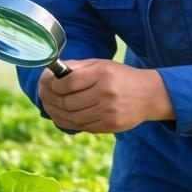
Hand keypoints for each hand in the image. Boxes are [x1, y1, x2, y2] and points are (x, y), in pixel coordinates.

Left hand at [38, 59, 173, 133]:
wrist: (150, 95)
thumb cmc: (121, 77)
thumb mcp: (102, 64)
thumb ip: (77, 67)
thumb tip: (52, 72)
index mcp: (103, 74)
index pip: (69, 82)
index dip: (52, 84)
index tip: (46, 82)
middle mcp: (105, 94)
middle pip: (67, 102)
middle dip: (49, 99)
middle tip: (41, 94)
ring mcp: (108, 112)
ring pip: (71, 117)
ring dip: (54, 112)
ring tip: (47, 106)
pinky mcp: (109, 126)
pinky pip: (81, 126)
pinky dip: (66, 122)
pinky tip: (59, 116)